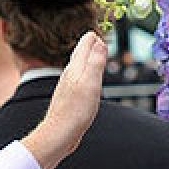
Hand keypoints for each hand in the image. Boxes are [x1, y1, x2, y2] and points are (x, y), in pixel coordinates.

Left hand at [22, 31, 106, 168]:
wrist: (59, 134)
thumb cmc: (75, 111)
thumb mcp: (91, 82)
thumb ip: (95, 61)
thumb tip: (99, 41)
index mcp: (75, 66)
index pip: (87, 41)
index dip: (98, 36)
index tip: (108, 34)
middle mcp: (70, 72)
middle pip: (82, 50)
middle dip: (94, 43)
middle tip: (104, 38)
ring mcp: (69, 84)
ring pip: (80, 64)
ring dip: (90, 57)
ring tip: (99, 52)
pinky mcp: (70, 95)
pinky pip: (80, 77)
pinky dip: (88, 72)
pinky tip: (90, 79)